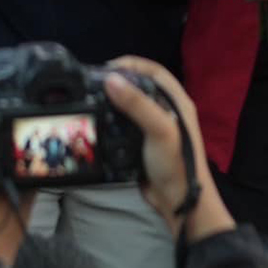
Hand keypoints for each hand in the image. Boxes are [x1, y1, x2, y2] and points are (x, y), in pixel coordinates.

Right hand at [104, 56, 236, 242]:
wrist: (177, 202)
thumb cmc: (175, 163)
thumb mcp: (160, 129)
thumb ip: (137, 104)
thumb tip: (110, 79)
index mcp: (177, 102)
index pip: (154, 71)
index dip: (132, 64)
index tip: (107, 67)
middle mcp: (165, 111)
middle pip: (139, 85)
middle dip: (117, 80)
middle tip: (93, 82)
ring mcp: (152, 127)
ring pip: (128, 105)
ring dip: (110, 100)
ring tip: (89, 98)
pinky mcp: (140, 142)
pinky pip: (121, 123)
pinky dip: (109, 118)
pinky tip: (95, 120)